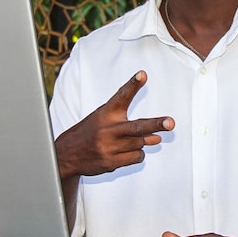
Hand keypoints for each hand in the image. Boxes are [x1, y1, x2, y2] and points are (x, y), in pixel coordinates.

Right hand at [55, 71, 173, 178]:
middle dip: (155, 124)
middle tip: (170, 123)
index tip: (142, 74)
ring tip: (126, 141)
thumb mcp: (104, 117)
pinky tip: (123, 152)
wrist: (67, 154)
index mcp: (106, 113)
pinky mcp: (111, 162)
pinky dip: (136, 154)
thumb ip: (133, 124)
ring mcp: (109, 147)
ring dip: (141, 142)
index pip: (121, 96)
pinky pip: (136, 157)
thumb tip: (158, 138)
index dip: (133, 85)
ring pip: (141, 144)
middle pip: (137, 126)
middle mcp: (108, 129)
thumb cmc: (92, 132)